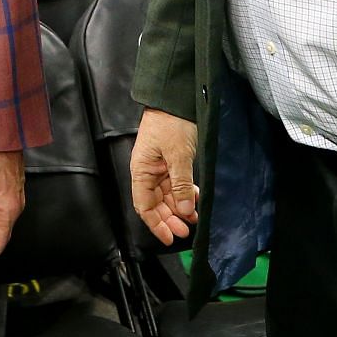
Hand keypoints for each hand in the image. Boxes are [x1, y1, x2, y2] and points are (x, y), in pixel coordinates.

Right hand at [130, 108, 198, 244]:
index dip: (156, 224)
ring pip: (167, 196)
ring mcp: (159, 167)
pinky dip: (185, 194)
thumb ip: (181, 184)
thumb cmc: (170, 123)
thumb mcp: (178, 155)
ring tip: (194, 217)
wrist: (175, 99)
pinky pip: (176, 185)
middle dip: (170, 219)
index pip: (144, 206)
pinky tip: (195, 200)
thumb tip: (185, 209)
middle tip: (186, 230)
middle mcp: (147, 172)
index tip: (170, 238)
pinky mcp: (170, 162)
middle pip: (155, 204)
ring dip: (179, 207)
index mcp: (141, 171)